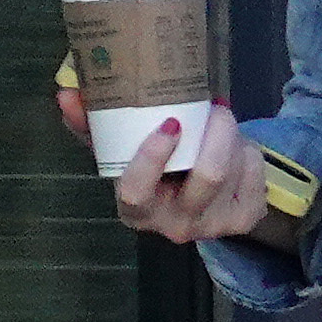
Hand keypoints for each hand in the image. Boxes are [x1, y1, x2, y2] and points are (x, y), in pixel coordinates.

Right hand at [73, 82, 271, 245]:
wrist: (203, 193)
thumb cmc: (156, 167)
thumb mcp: (123, 148)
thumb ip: (91, 124)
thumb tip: (67, 95)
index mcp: (136, 211)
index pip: (136, 192)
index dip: (152, 158)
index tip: (170, 123)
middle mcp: (176, 226)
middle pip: (207, 176)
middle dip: (215, 133)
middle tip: (214, 106)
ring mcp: (216, 226)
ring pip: (233, 168)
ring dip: (230, 136)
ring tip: (219, 123)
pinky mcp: (247, 218)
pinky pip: (255, 170)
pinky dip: (247, 148)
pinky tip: (235, 146)